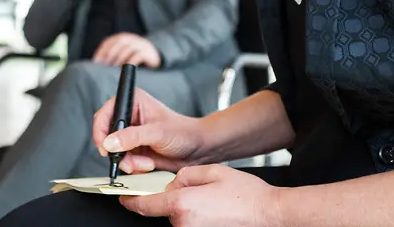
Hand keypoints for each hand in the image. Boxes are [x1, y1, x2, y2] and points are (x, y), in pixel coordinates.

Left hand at [93, 33, 161, 67]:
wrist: (155, 55)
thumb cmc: (135, 55)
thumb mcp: (123, 52)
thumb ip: (113, 55)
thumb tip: (98, 64)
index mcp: (122, 37)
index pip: (109, 42)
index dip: (101, 51)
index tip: (96, 62)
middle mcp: (131, 38)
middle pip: (118, 43)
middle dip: (109, 54)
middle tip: (104, 65)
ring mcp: (140, 44)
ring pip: (127, 49)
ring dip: (119, 58)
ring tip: (113, 67)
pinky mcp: (147, 52)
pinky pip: (138, 56)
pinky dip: (130, 62)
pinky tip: (126, 68)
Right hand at [93, 88, 204, 173]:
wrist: (198, 151)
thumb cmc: (183, 133)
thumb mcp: (157, 133)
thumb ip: (132, 137)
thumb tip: (109, 143)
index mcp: (132, 101)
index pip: (105, 114)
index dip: (101, 131)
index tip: (105, 147)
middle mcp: (129, 116)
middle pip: (106, 135)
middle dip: (117, 151)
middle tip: (127, 160)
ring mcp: (131, 134)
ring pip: (114, 151)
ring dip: (127, 161)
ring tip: (146, 162)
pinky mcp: (134, 149)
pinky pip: (123, 160)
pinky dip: (133, 166)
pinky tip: (148, 164)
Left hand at [119, 165, 281, 226]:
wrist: (270, 214)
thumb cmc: (246, 195)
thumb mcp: (210, 172)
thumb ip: (184, 175)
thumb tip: (174, 182)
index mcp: (182, 204)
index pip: (146, 205)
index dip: (131, 200)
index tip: (123, 197)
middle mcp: (185, 223)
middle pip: (167, 209)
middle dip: (174, 198)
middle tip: (198, 190)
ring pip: (180, 217)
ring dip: (188, 208)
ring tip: (213, 201)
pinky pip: (192, 224)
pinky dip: (198, 216)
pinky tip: (216, 210)